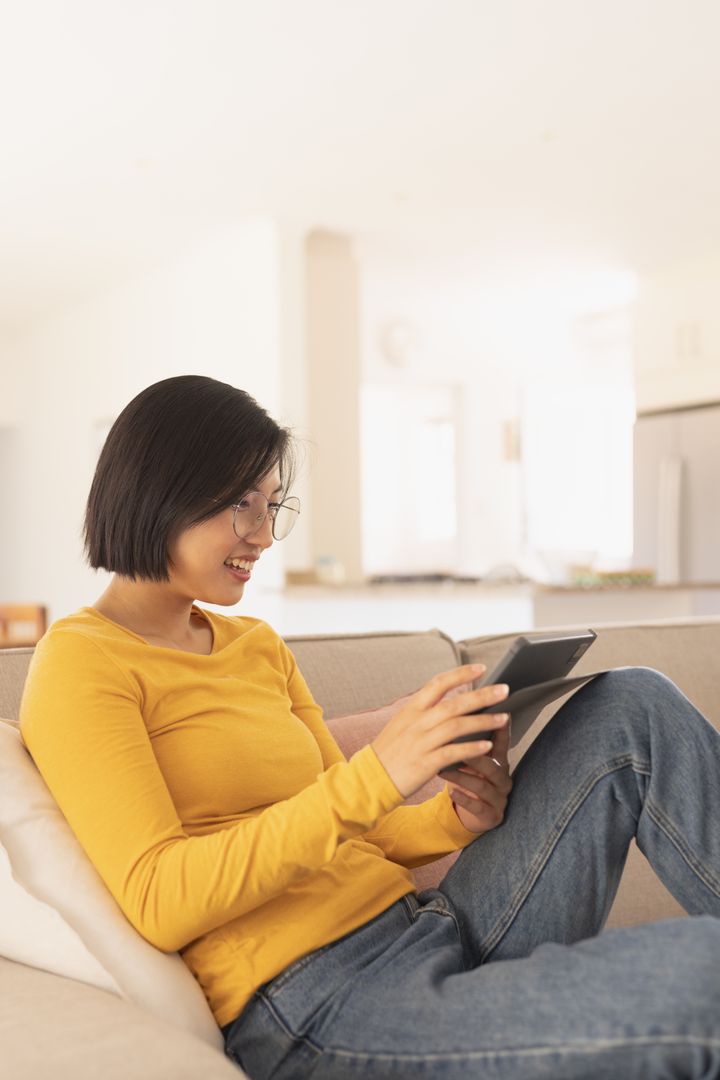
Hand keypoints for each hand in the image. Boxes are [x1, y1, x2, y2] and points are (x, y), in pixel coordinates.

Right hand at [371, 663, 509, 797]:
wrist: (370, 778)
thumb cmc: (390, 751)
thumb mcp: (402, 723)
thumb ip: (424, 712)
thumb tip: (451, 701)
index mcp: (412, 709)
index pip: (438, 683)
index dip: (461, 674)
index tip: (481, 668)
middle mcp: (417, 722)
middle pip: (454, 703)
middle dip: (482, 695)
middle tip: (504, 689)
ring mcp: (421, 742)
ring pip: (457, 726)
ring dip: (483, 721)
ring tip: (503, 718)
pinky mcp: (425, 764)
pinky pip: (452, 753)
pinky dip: (471, 749)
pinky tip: (487, 746)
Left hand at [440, 711, 511, 833]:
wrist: (472, 813)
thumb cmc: (470, 777)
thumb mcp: (473, 757)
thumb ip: (471, 737)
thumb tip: (461, 704)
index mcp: (498, 760)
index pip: (501, 742)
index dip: (501, 729)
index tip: (496, 716)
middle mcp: (502, 778)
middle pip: (492, 765)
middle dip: (475, 756)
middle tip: (456, 745)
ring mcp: (498, 798)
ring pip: (482, 785)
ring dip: (462, 777)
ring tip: (442, 769)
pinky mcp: (490, 816)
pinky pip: (477, 807)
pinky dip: (464, 799)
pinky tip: (451, 792)